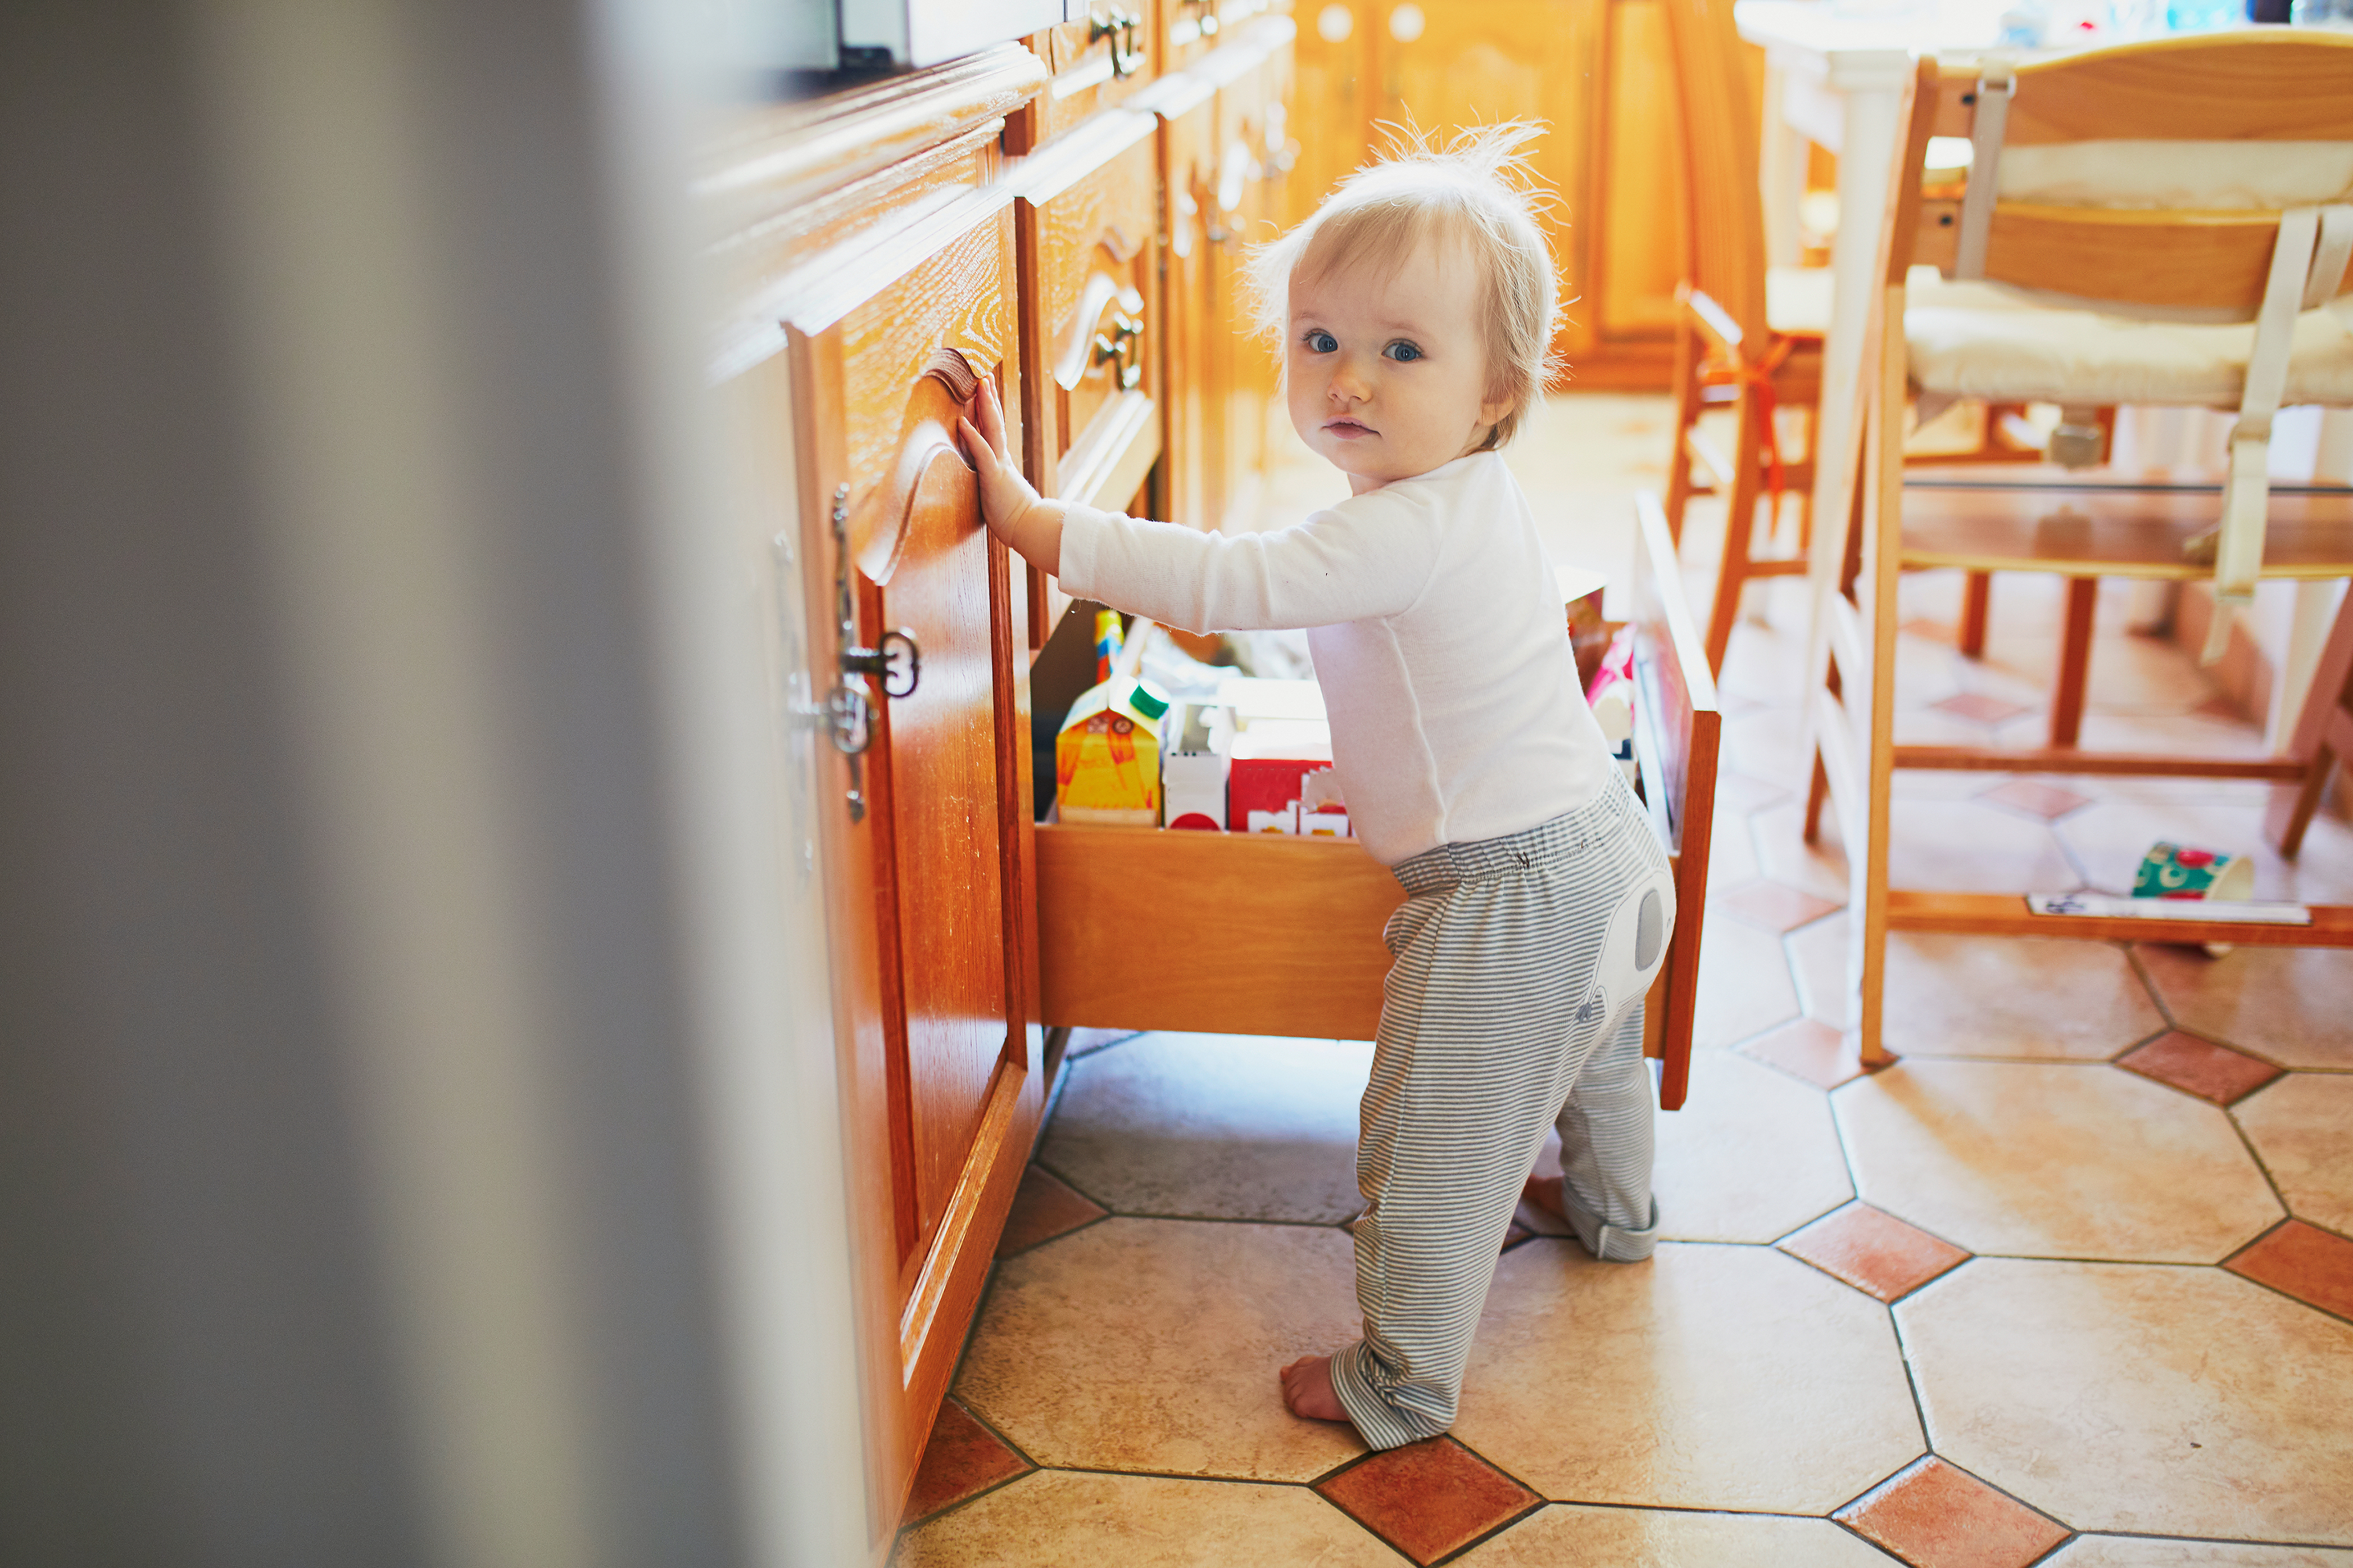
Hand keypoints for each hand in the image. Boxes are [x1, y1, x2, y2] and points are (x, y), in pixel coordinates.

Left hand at [957, 377, 1062, 574]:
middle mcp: (1002, 460)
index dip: (989, 410)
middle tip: (984, 376)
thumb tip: (994, 485)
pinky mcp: (994, 478)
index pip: (994, 431)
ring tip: (979, 385)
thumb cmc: (1016, 519)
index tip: (985, 390)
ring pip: (992, 430)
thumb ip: (995, 485)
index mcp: (1002, 463)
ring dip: (984, 406)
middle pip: (995, 422)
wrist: (1030, 530)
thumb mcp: (1000, 497)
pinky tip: (963, 421)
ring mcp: (999, 467)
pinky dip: (972, 437)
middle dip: (989, 398)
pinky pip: (982, 453)